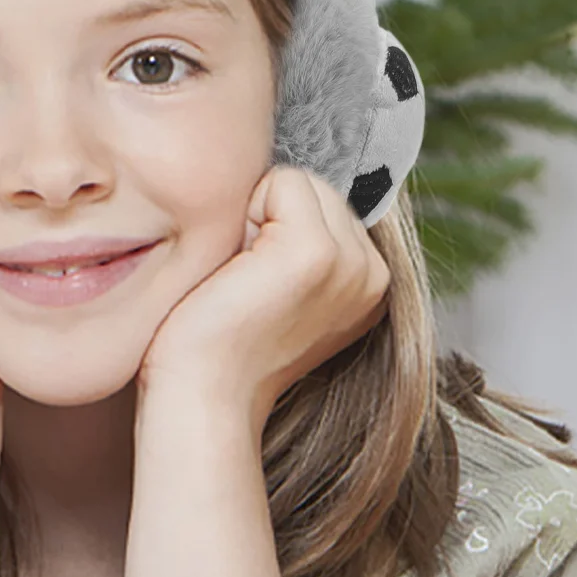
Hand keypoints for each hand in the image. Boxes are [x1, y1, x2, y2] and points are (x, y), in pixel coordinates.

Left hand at [136, 166, 390, 432]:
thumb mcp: (279, 287)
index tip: (257, 285)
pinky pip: (280, 180)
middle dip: (268, 217)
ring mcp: (350, 262)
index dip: (275, 228)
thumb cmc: (219, 343)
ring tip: (242, 278)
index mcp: (369, 282)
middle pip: (314, 185)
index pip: (324, 201)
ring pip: (297, 181)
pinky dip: (245, 212)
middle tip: (245, 283)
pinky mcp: (317, 252)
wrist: (203, 396)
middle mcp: (372, 272)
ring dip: (255, 216)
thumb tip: (283, 180)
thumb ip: (299, 241)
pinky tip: (237, 270)